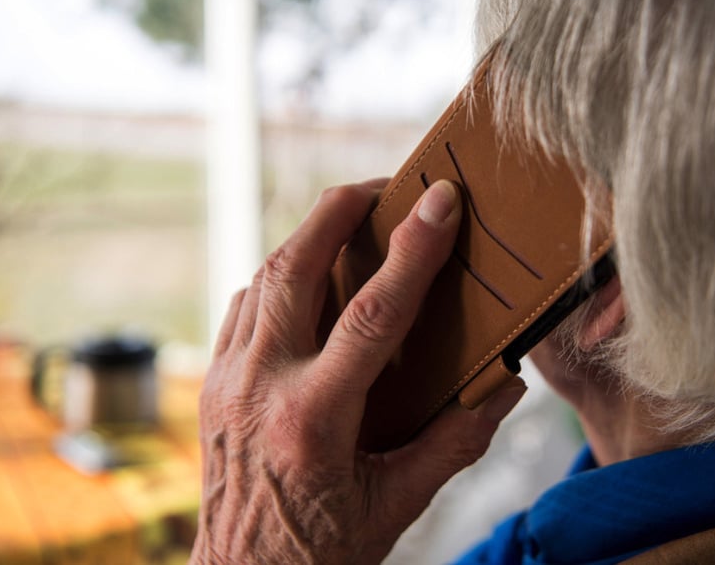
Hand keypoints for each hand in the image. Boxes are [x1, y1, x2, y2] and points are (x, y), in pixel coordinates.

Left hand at [191, 180, 526, 563]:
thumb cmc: (319, 552)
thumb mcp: (397, 506)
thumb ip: (454, 442)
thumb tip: (503, 384)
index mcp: (314, 419)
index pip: (373, 313)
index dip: (413, 249)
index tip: (441, 200)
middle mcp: (260, 387)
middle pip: (293, 268)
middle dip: (337, 210)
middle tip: (382, 186)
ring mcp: (227, 381)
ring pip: (261, 280)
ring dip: (304, 239)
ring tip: (347, 222)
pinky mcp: (211, 384)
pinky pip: (242, 308)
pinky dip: (275, 279)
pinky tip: (304, 279)